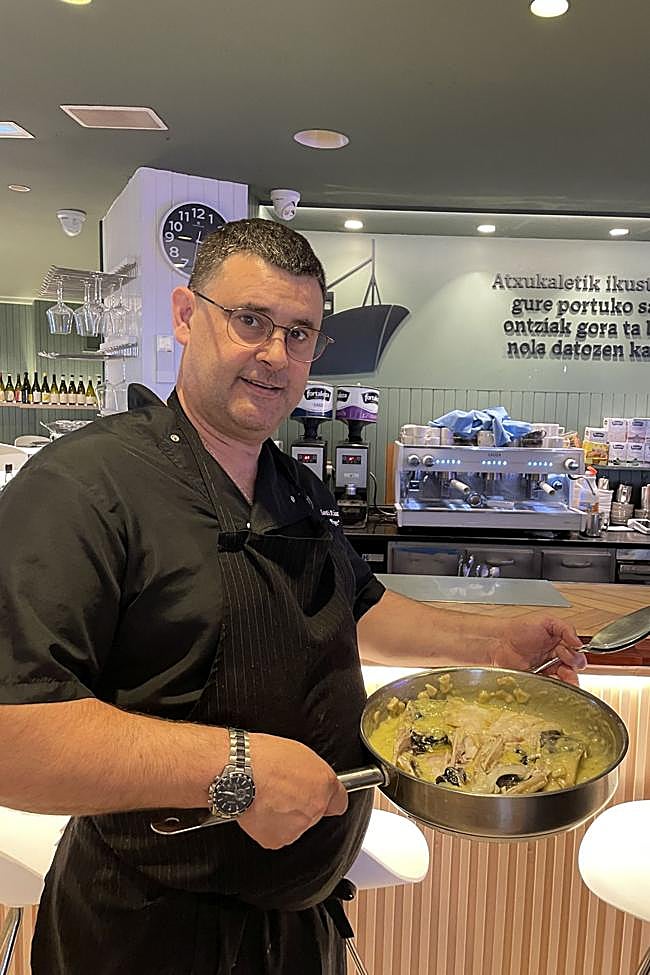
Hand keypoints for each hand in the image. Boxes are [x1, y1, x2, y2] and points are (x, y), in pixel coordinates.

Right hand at [238, 733, 347, 849]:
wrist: (238, 772)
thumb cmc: (263, 756)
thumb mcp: (298, 752)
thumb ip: (311, 772)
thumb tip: (309, 780)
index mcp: (324, 784)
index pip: (339, 802)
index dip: (328, 799)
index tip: (321, 797)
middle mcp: (315, 808)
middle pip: (314, 813)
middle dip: (301, 805)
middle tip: (282, 790)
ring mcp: (297, 826)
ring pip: (295, 825)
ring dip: (284, 816)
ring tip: (266, 797)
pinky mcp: (277, 839)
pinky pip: (276, 835)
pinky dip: (268, 826)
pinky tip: (259, 809)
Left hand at [487, 614, 586, 684]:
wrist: (499, 642)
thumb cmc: (518, 629)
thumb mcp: (546, 621)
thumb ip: (565, 628)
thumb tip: (578, 642)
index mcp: (559, 642)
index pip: (576, 652)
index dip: (575, 654)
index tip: (567, 653)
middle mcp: (554, 656)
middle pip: (573, 667)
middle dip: (573, 668)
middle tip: (566, 666)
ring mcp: (546, 668)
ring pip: (564, 678)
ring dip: (568, 680)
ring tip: (565, 679)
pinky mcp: (538, 679)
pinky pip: (551, 686)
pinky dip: (555, 686)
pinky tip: (553, 682)